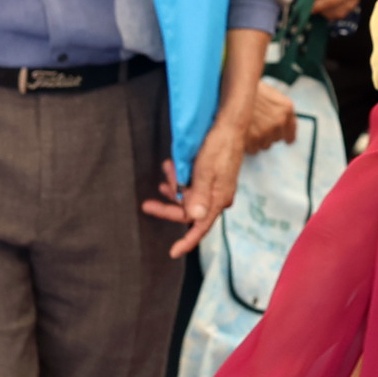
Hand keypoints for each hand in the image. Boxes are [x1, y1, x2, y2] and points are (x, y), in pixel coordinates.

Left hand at [144, 117, 250, 259]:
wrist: (230, 124)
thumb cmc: (218, 146)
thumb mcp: (205, 171)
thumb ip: (199, 195)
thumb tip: (194, 218)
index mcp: (218, 200)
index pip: (201, 227)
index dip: (187, 242)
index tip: (172, 252)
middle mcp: (217, 197)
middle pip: (189, 212)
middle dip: (169, 207)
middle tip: (147, 204)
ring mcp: (214, 188)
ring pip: (189, 197)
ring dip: (174, 188)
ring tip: (166, 172)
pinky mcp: (211, 178)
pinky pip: (192, 186)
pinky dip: (180, 180)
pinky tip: (172, 169)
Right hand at [242, 81, 297, 155]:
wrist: (233, 87)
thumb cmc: (250, 89)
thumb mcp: (271, 94)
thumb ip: (280, 110)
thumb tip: (284, 125)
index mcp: (286, 109)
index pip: (290, 133)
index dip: (286, 136)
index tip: (285, 140)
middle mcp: (279, 121)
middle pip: (275, 139)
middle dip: (267, 134)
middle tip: (255, 124)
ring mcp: (266, 131)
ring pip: (264, 145)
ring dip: (257, 140)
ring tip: (248, 126)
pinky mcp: (253, 139)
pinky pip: (253, 149)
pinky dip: (248, 145)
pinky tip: (243, 132)